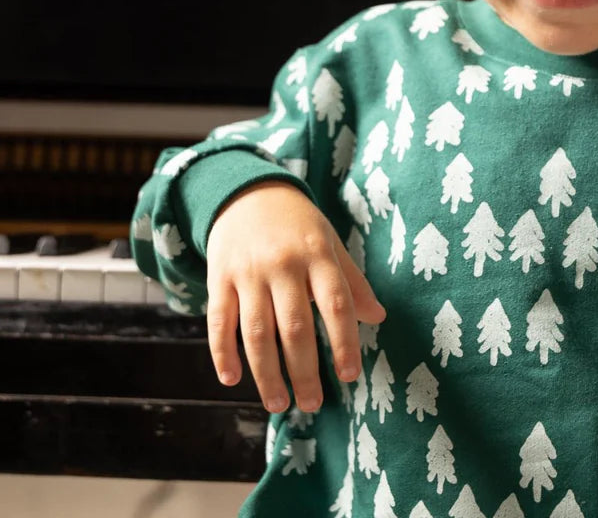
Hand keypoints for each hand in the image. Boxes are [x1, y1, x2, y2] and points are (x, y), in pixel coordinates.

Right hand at [205, 180, 385, 413]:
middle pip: (295, 326)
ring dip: (267, 374)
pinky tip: (231, 380)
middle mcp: (283, 263)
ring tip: (279, 404)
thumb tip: (378, 318)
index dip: (345, 342)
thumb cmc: (297, 225)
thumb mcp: (329, 242)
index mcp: (317, 253)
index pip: (336, 304)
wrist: (247, 192)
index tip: (349, 375)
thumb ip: (352, 281)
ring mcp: (248, 272)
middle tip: (312, 404)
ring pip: (256, 332)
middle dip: (304, 372)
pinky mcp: (219, 277)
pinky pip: (219, 321)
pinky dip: (222, 353)